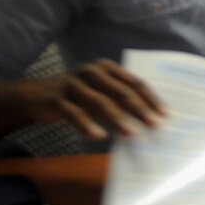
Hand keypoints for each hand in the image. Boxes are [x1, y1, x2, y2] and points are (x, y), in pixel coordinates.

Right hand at [25, 60, 164, 140]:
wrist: (38, 95)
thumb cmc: (80, 96)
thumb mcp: (102, 94)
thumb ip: (121, 102)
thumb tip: (149, 121)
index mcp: (107, 68)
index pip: (135, 83)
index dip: (151, 99)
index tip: (166, 115)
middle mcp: (92, 72)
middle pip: (121, 91)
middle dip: (140, 110)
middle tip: (155, 126)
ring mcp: (73, 83)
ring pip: (99, 102)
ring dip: (118, 119)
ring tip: (131, 134)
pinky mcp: (57, 98)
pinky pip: (74, 113)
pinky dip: (87, 125)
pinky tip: (99, 137)